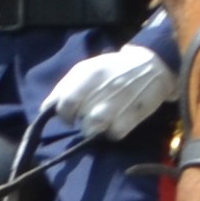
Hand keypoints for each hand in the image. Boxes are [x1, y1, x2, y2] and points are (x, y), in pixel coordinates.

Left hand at [44, 45, 179, 139]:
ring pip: (93, 130)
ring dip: (93, 129)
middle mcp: (101, 90)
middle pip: (79, 119)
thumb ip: (65, 87)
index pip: (64, 103)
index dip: (63, 114)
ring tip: (100, 121)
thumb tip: (47, 109)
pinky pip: (113, 135)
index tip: (69, 115)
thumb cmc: (113, 68)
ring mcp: (118, 104)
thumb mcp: (87, 69)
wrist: (152, 65)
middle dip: (80, 120)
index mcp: (88, 74)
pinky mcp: (133, 117)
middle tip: (88, 115)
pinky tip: (115, 122)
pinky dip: (111, 132)